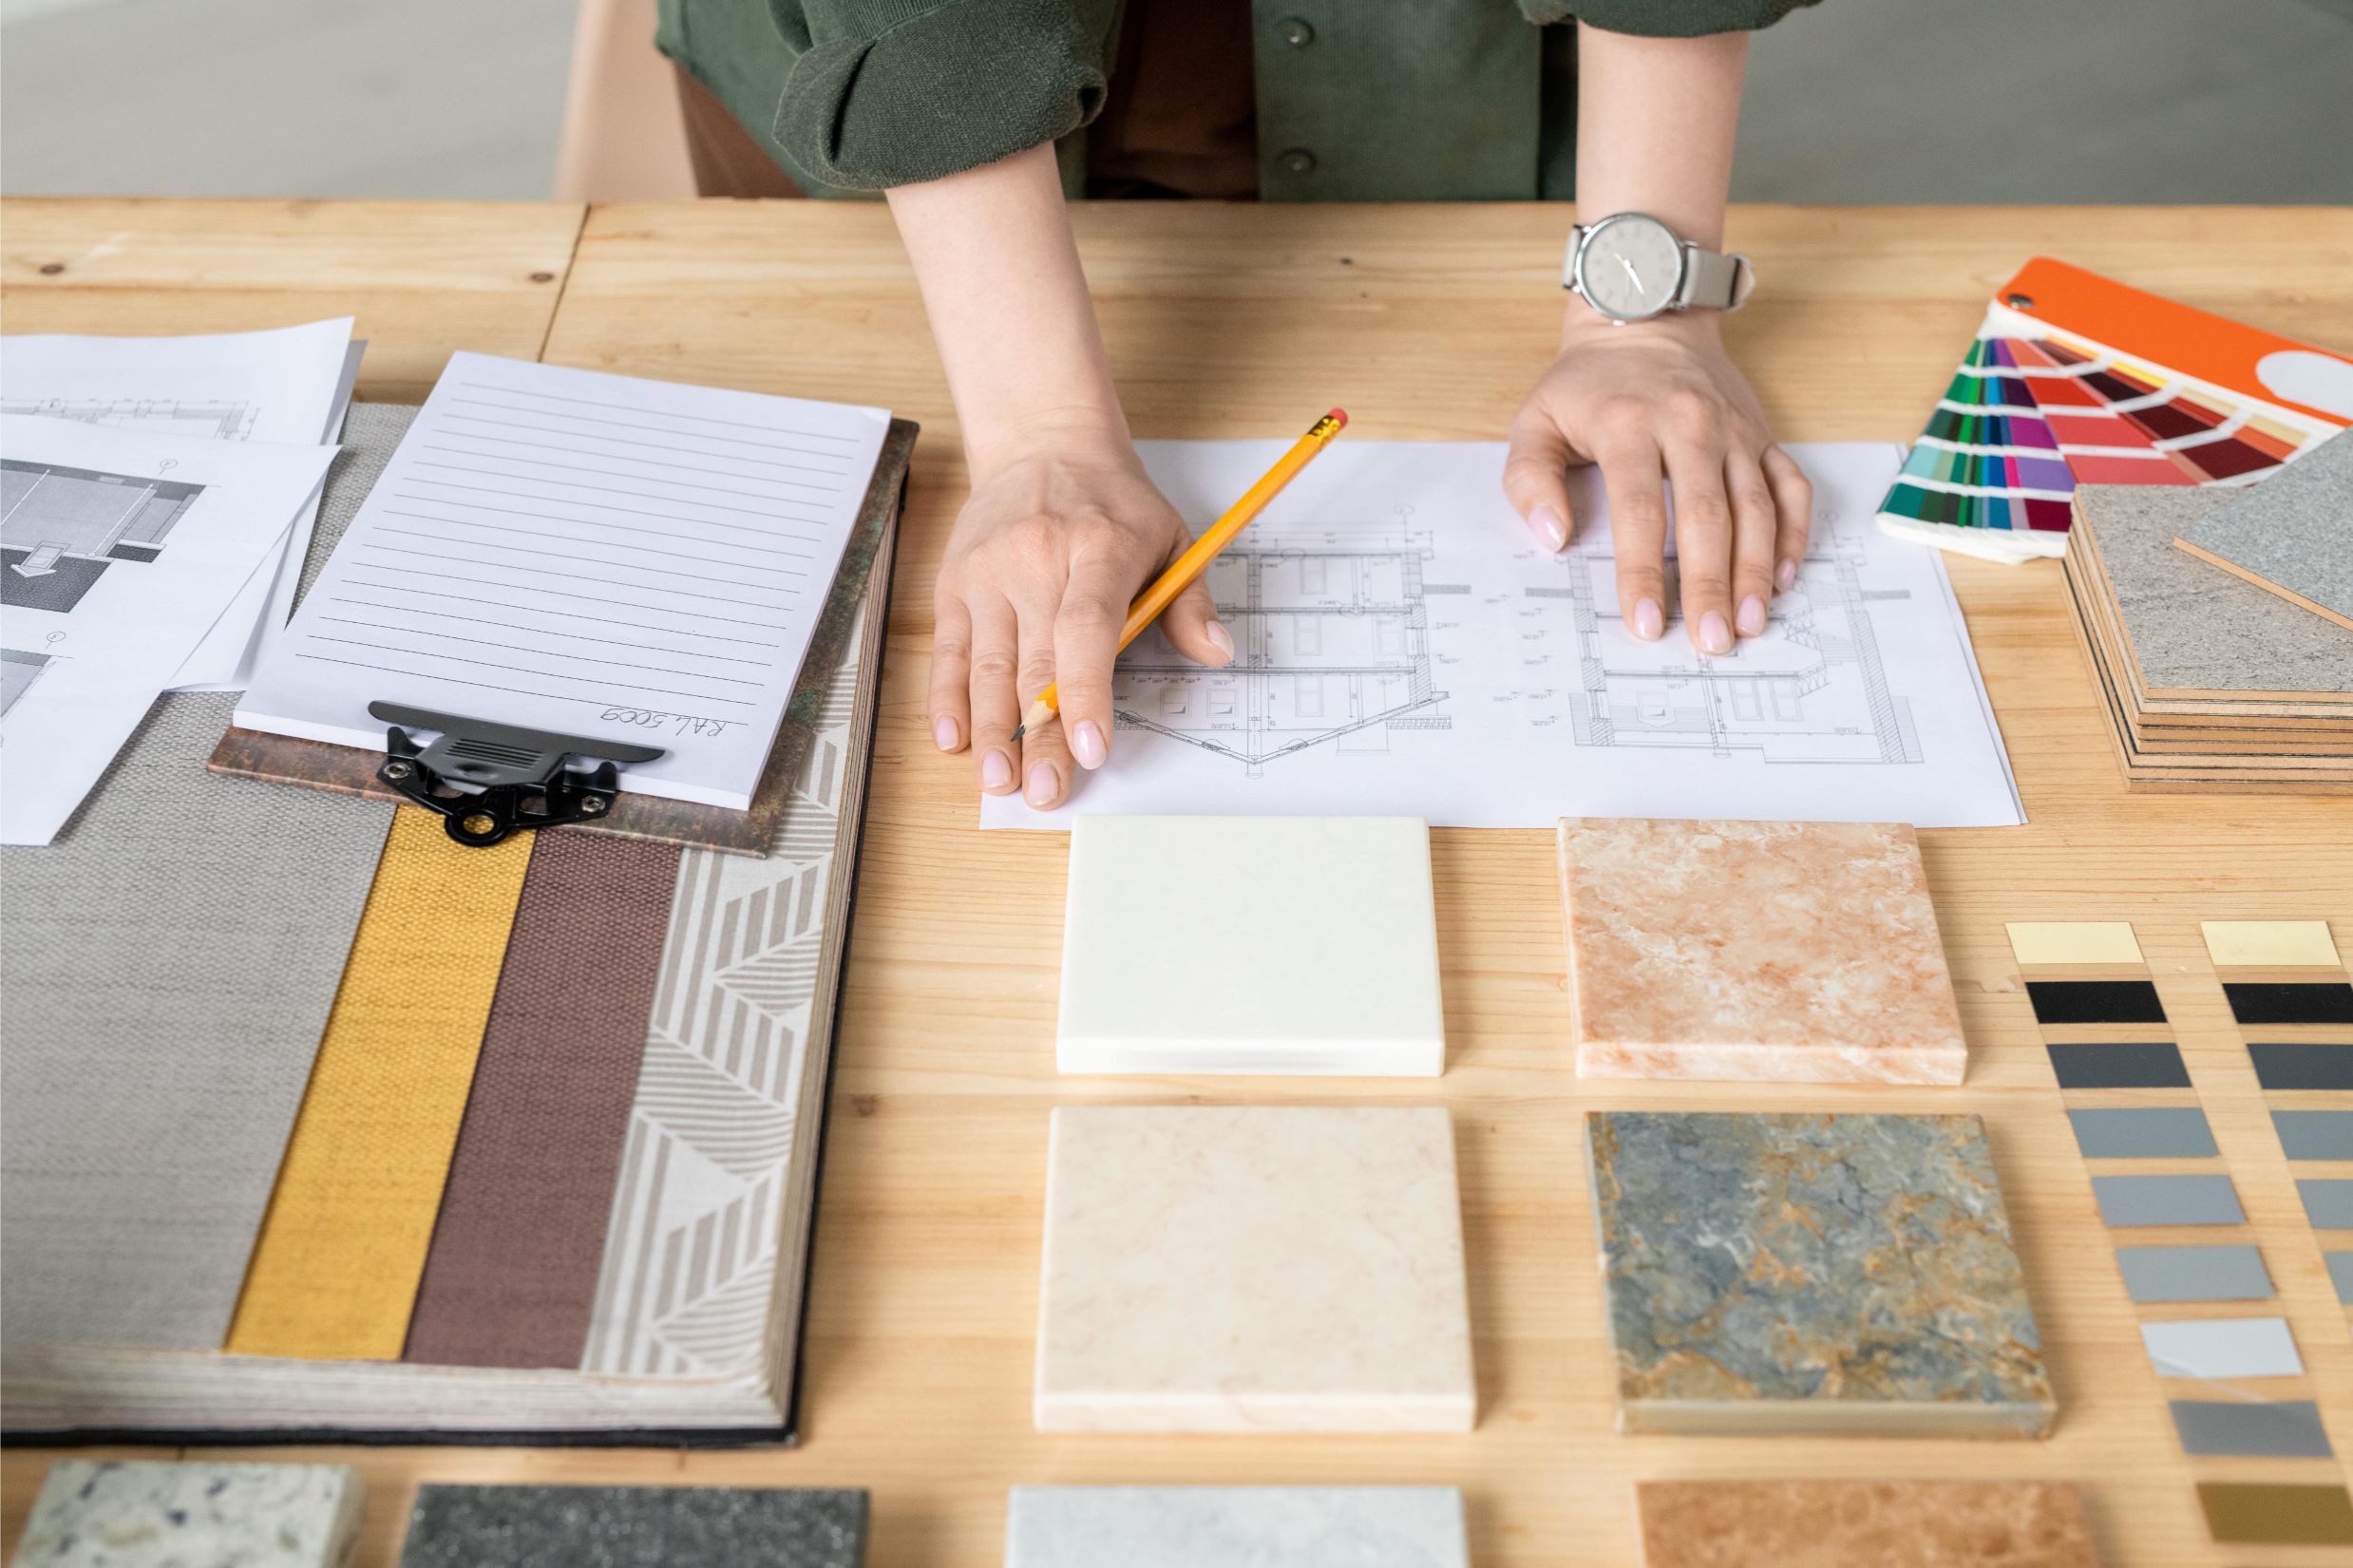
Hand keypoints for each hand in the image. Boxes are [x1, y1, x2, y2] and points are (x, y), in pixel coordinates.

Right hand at [930, 423, 1233, 805]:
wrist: (1042, 442)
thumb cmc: (1113, 502)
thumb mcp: (1171, 538)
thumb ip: (1190, 602)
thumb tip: (1218, 654)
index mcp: (1096, 549)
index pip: (1085, 630)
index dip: (1086, 694)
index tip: (1092, 748)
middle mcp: (1034, 561)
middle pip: (1035, 663)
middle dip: (1039, 736)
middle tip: (1045, 791)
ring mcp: (986, 573)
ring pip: (986, 665)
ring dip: (991, 730)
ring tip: (999, 780)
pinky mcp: (954, 583)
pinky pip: (947, 650)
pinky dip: (947, 698)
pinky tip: (955, 739)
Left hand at [1503, 309, 1810, 653]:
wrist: (1647, 315)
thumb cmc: (1587, 384)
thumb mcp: (1535, 420)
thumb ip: (1529, 479)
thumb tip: (1552, 538)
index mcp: (1629, 425)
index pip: (1639, 511)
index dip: (1644, 571)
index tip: (1646, 622)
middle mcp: (1690, 425)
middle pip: (1707, 516)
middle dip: (1710, 586)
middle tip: (1711, 642)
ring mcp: (1734, 430)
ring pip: (1757, 507)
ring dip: (1756, 571)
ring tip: (1748, 623)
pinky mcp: (1762, 434)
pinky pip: (1790, 486)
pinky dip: (1794, 534)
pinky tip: (1783, 577)